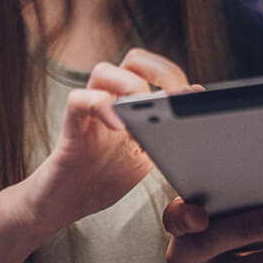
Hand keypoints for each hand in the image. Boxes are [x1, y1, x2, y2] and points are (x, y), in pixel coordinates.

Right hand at [28, 48, 191, 228]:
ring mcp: (89, 110)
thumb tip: (195, 109)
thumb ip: (166, 136)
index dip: (176, 77)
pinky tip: (119, 128)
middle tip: (172, 102)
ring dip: (131, 87)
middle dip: (160, 72)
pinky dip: (102, 107)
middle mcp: (110, 98)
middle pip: (135, 59)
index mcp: (131, 104)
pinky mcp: (70, 126)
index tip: (194, 97)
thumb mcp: (147, 158)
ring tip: (144, 115)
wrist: (67, 203)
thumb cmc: (105, 178)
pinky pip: (80, 100)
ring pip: (104, 70)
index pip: (155, 70)